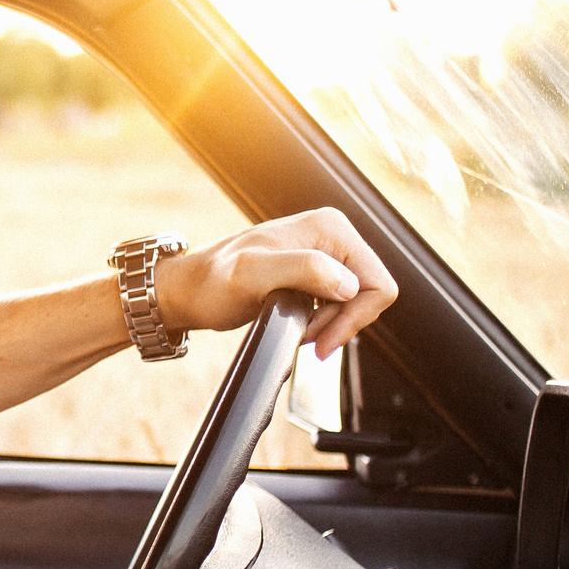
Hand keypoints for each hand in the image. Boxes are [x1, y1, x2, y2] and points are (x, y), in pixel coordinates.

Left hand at [151, 210, 395, 358]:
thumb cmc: (212, 283)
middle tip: (306, 337)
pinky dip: (324, 323)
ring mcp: (325, 254)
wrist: (189, 290)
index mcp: (329, 228)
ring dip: (331, 326)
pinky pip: (341, 305)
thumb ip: (302, 270)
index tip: (321, 339)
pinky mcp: (316, 274)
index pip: (378, 283)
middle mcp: (332, 236)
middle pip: (370, 294)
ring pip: (356, 303)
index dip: (355, 318)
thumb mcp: (252, 274)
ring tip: (298, 331)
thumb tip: (348, 283)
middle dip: (341, 324)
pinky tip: (299, 326)